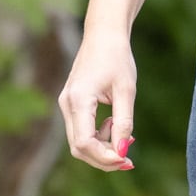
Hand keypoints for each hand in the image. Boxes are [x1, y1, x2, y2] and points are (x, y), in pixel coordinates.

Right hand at [57, 30, 136, 172]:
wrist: (103, 35)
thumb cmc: (117, 58)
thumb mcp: (126, 91)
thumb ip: (123, 122)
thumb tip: (122, 151)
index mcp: (78, 100)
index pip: (84, 142)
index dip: (105, 156)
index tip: (127, 159)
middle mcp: (67, 104)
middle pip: (79, 148)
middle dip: (103, 158)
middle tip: (129, 160)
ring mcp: (66, 104)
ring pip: (78, 142)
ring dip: (102, 148)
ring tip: (125, 136)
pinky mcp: (71, 104)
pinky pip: (80, 131)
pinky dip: (97, 137)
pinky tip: (114, 126)